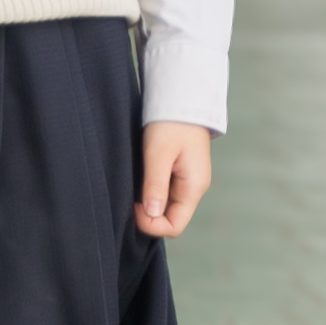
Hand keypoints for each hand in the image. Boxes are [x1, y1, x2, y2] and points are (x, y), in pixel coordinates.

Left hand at [137, 121, 212, 239]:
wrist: (182, 98)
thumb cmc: (171, 124)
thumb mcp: (159, 154)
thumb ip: (156, 186)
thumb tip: (152, 214)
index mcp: (194, 187)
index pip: (175, 226)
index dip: (151, 224)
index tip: (133, 206)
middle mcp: (194, 188)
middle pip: (171, 219)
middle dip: (149, 216)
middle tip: (130, 197)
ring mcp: (189, 181)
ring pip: (168, 207)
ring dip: (150, 204)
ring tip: (135, 186)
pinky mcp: (181, 173)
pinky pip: (167, 194)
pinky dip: (152, 194)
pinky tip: (142, 180)